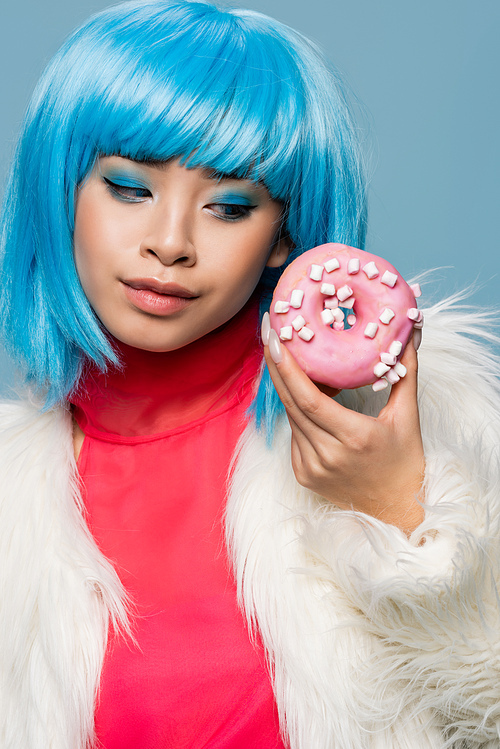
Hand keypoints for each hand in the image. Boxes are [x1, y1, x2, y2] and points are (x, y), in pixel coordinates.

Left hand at [262, 313, 424, 533]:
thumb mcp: (408, 416)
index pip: (309, 399)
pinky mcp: (303, 475)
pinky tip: (303, 392)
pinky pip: (294, 434)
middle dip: (277, 367)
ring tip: (289, 356)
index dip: (288, 369)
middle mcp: (327, 455)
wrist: (397, 511)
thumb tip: (409, 333)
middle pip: (291, 403)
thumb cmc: (406, 462)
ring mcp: (312, 468)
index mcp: (354, 438)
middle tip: (271, 334)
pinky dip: (297, 411)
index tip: (276, 340)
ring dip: (288, 387)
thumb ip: (406, 372)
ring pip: (291, 417)